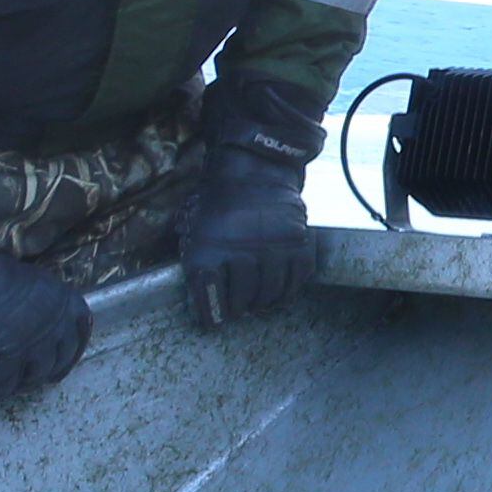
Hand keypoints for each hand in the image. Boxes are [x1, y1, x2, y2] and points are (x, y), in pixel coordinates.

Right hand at [0, 176, 90, 402]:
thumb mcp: (24, 281)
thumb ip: (36, 303)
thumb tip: (29, 324)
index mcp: (62, 299)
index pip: (81, 332)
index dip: (69, 351)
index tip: (56, 362)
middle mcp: (55, 322)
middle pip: (57, 362)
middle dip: (38, 372)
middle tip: (15, 375)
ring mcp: (34, 342)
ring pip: (30, 378)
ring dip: (10, 383)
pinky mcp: (6, 356)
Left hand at [183, 76, 320, 326]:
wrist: (255, 170)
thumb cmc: (219, 201)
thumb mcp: (194, 224)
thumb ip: (194, 255)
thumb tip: (198, 292)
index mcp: (209, 249)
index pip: (209, 296)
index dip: (211, 314)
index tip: (213, 322)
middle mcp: (241, 253)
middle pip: (241, 299)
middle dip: (238, 308)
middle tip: (238, 309)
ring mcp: (273, 250)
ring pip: (269, 294)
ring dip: (262, 303)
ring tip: (257, 302)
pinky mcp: (297, 245)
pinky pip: (295, 281)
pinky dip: (287, 291)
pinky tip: (279, 291)